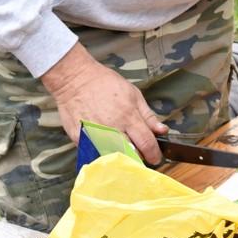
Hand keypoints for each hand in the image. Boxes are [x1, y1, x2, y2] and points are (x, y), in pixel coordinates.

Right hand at [40, 43, 167, 163]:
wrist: (75, 79)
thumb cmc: (105, 83)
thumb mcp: (133, 94)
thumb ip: (148, 115)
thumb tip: (162, 131)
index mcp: (128, 116)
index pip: (146, 143)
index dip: (154, 154)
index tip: (156, 157)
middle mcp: (112, 128)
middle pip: (131, 155)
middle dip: (139, 157)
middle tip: (139, 153)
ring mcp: (95, 135)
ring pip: (114, 158)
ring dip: (121, 158)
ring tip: (122, 150)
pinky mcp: (80, 140)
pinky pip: (96, 154)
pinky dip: (103, 153)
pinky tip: (105, 145)